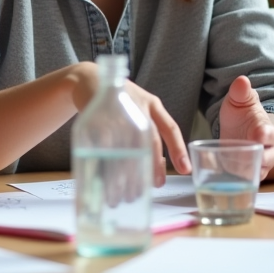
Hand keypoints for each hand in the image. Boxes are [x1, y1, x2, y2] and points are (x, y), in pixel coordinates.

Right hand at [64, 61, 190, 185]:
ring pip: (127, 145)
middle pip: (150, 138)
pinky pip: (104, 145)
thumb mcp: (137, 110)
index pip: (170, 128)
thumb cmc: (118, 101)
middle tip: (154, 186)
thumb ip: (146, 133)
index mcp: (152, 104)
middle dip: (153, 165)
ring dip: (127, 172)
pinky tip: (106, 179)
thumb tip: (154, 169)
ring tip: (125, 194)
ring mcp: (117, 109)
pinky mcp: (98, 115)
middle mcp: (138, 104)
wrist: (88, 78)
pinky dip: (106, 164)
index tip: (185, 171)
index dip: (178, 150)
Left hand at [218, 76, 273, 180]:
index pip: (271, 133)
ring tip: (237, 171)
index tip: (259, 135)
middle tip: (249, 158)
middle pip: (271, 157)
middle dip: (263, 159)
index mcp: (266, 129)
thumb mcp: (238, 101)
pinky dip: (242, 182)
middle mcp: (266, 148)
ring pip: (260, 172)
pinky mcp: (248, 172)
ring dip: (250, 172)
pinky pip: (249, 181)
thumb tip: (242, 80)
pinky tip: (231, 182)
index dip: (266, 135)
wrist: (237, 128)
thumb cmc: (241, 114)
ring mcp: (258, 162)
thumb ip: (240, 92)